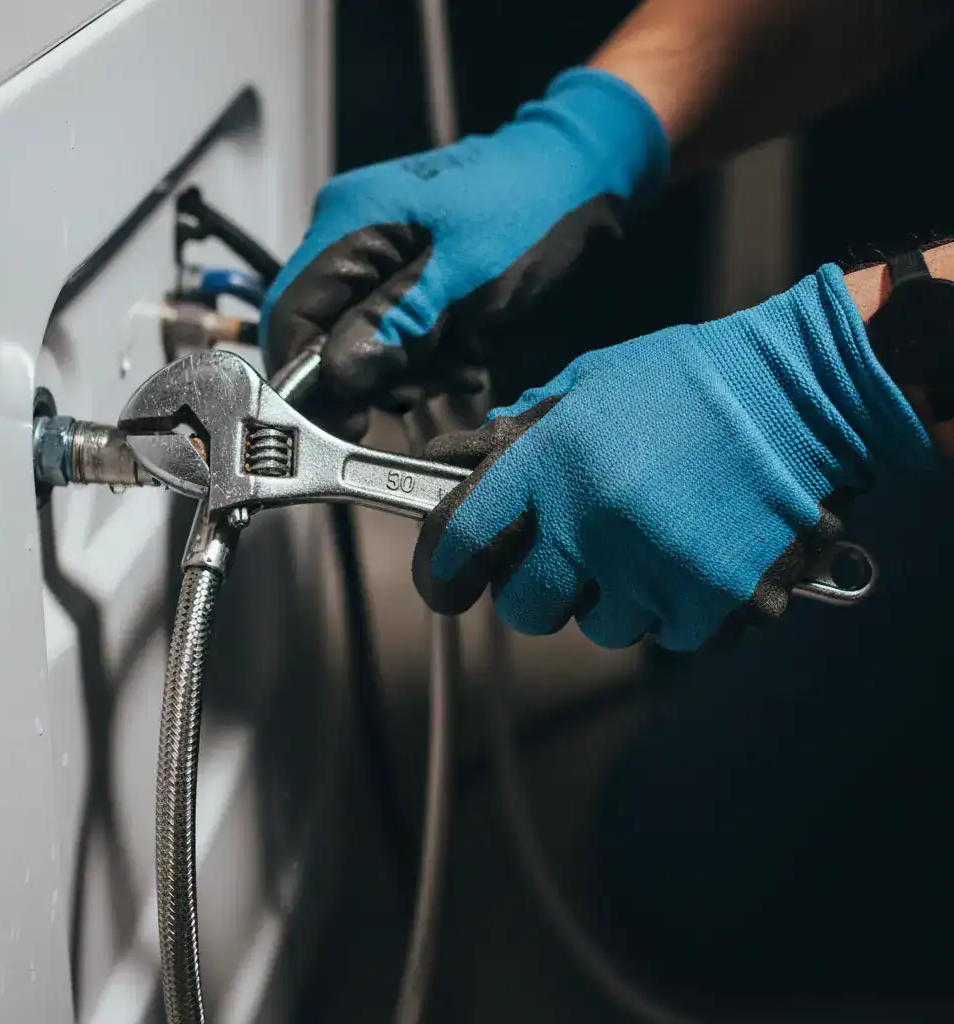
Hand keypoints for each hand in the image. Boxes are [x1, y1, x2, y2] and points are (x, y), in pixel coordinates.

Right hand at [261, 68, 667, 434]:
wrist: (580, 175)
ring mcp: (378, 259)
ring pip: (359, 344)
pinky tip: (464, 357)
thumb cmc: (530, 212)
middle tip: (425, 385)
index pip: (290, 315)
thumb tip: (336, 378)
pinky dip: (424, 359)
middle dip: (369, 375)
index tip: (347, 421)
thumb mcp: (465, 277)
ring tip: (459, 365)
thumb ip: (396, 325)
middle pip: (321, 335)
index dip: (306, 378)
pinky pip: (393, 336)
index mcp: (349, 223)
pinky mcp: (406, 280)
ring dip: (405, 372)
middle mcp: (349, 239)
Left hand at [413, 265, 934, 650]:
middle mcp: (594, 524)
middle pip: (523, 608)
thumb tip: (466, 466)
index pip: (459, 539)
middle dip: (535, 591)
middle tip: (564, 559)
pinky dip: (673, 607)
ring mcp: (656, 571)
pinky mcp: (716, 605)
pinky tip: (694, 555)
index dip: (440, 571)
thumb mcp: (591, 382)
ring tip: (648, 542)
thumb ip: (524, 432)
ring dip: (611, 598)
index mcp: (552, 463)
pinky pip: (668, 635)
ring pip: (598, 627)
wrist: (806, 393)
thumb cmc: (692, 381)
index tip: (445, 583)